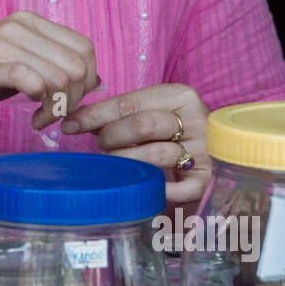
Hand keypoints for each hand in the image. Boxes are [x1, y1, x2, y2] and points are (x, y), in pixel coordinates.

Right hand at [0, 11, 101, 133]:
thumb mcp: (19, 66)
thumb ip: (53, 65)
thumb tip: (96, 78)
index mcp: (28, 21)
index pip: (84, 47)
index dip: (87, 81)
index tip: (68, 102)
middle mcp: (17, 26)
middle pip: (78, 65)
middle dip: (75, 99)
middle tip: (55, 116)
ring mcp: (1, 44)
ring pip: (60, 77)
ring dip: (58, 108)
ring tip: (41, 120)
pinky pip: (32, 81)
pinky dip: (43, 106)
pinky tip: (32, 118)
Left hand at [60, 82, 211, 204]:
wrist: (216, 154)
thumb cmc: (170, 134)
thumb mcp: (150, 113)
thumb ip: (120, 113)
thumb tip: (74, 118)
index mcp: (179, 96)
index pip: (129, 103)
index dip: (95, 115)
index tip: (69, 125)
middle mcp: (196, 119)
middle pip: (142, 125)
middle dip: (111, 138)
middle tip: (101, 147)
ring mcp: (204, 150)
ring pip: (156, 155)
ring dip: (126, 162)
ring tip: (116, 164)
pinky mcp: (207, 180)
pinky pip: (179, 188)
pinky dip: (156, 189)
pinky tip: (140, 188)